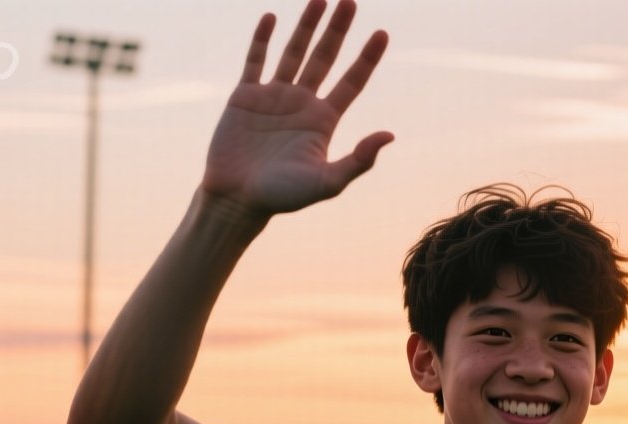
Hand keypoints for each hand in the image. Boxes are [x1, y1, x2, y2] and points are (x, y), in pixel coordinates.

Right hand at [201, 0, 392, 218]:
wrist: (238, 199)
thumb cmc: (284, 197)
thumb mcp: (328, 182)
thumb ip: (359, 160)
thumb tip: (389, 135)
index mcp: (324, 120)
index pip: (352, 81)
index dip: (367, 57)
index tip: (382, 32)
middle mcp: (302, 103)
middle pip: (325, 58)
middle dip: (338, 30)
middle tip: (351, 1)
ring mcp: (273, 97)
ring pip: (294, 52)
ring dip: (306, 26)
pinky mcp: (244, 96)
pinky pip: (255, 61)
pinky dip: (262, 39)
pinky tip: (271, 17)